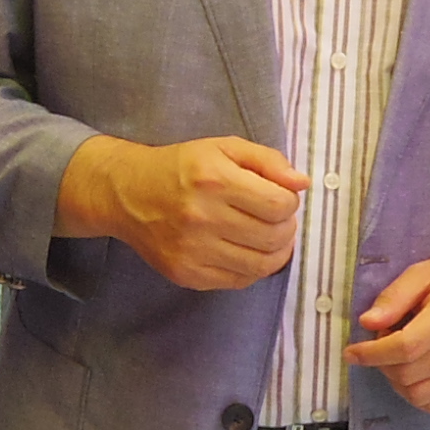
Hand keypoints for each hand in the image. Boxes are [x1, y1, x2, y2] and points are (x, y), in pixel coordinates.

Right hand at [79, 135, 307, 290]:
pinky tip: (245, 251)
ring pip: (261, 265)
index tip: (279, 197)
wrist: (128, 193)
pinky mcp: (186, 274)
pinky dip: (252, 268)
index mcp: (214, 180)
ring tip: (267, 236)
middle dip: (285, 228)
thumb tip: (302, 184)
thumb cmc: (181, 167)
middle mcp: (202, 217)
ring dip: (275, 252)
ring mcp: (192, 251)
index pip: (279, 205)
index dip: (289, 202)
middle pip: (274, 238)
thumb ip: (268, 161)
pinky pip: (239, 281)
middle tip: (275, 218)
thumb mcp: (224, 148)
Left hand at [346, 248, 429, 413]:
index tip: (353, 352)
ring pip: (421, 396)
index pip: (406, 347)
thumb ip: (395, 296)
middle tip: (382, 348)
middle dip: (383, 366)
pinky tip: (417, 374)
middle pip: (409, 375)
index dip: (372, 354)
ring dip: (398, 383)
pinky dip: (418, 395)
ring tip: (399, 361)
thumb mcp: (427, 272)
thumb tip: (367, 323)